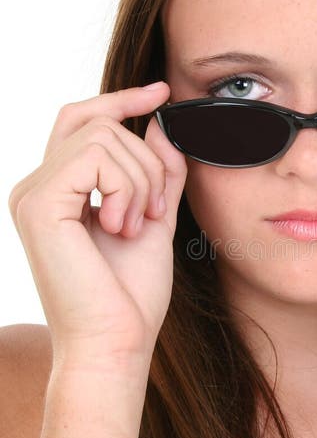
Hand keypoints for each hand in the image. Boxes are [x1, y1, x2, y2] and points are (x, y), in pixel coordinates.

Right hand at [8, 81, 187, 372]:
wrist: (116, 344)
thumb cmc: (130, 295)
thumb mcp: (155, 219)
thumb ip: (158, 171)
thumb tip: (160, 121)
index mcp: (57, 192)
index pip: (82, 121)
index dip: (121, 99)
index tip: (162, 93)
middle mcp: (36, 188)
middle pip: (98, 123)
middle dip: (146, 161)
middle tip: (155, 212)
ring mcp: (32, 194)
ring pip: (102, 136)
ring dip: (140, 180)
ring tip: (138, 226)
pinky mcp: (39, 204)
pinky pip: (94, 157)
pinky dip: (126, 187)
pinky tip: (123, 227)